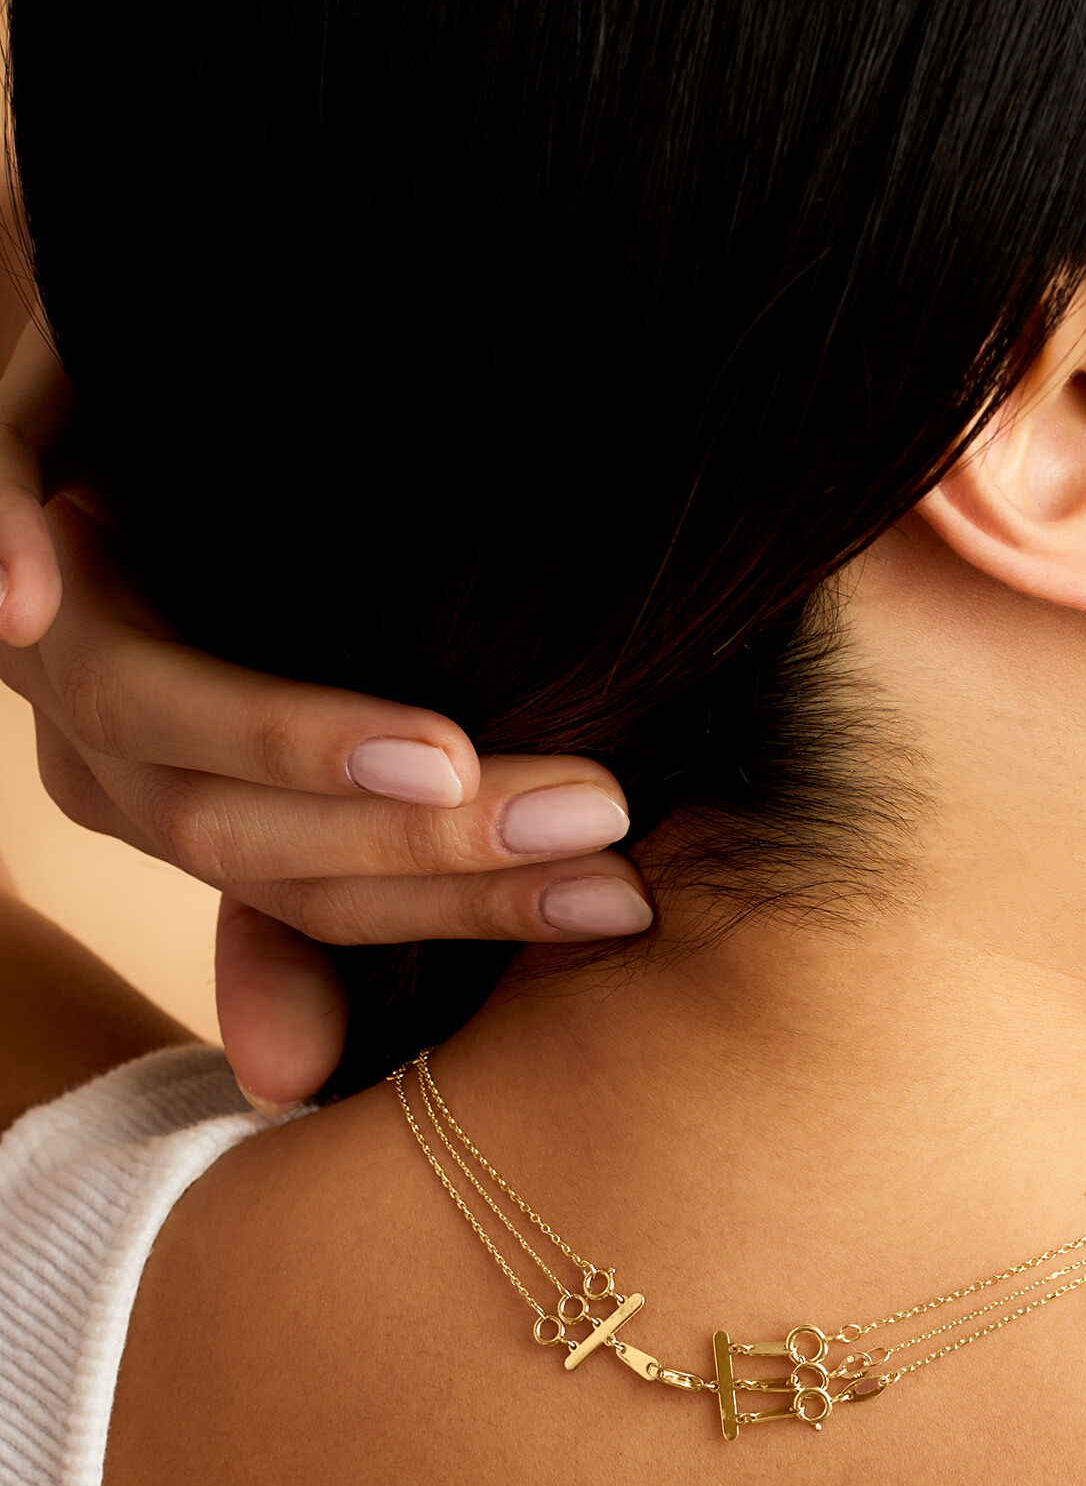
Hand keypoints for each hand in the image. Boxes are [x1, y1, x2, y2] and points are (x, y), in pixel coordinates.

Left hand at [0, 331, 652, 1107]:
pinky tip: (30, 595)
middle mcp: (104, 742)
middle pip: (235, 829)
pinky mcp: (1, 482)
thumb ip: (301, 890)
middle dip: (422, 844)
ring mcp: (49, 622)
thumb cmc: (273, 572)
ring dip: (286, 739)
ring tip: (439, 754)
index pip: (315, 895)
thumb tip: (291, 1087)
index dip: (466, 910)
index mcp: (186, 812)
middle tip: (593, 813)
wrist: (162, 397)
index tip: (622, 899)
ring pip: (140, 709)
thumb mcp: (316, 735)